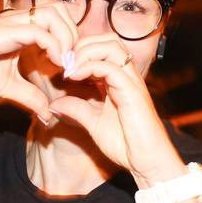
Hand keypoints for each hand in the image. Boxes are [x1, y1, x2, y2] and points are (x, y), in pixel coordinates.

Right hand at [0, 4, 77, 124]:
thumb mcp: (8, 87)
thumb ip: (30, 97)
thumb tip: (47, 114)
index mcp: (21, 28)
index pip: (58, 20)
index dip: (70, 40)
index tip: (70, 66)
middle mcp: (18, 20)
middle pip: (60, 10)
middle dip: (72, 35)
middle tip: (70, 62)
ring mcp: (11, 22)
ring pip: (53, 14)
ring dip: (65, 37)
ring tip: (63, 62)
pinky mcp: (4, 31)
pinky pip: (38, 31)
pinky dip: (52, 46)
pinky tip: (52, 64)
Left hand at [45, 36, 184, 185]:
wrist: (147, 162)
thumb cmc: (126, 144)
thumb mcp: (93, 124)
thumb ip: (76, 110)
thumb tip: (54, 105)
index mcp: (119, 80)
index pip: (102, 48)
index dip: (80, 51)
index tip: (61, 67)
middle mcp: (127, 76)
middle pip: (108, 40)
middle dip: (82, 45)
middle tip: (64, 64)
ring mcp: (131, 82)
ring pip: (111, 47)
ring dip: (85, 52)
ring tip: (69, 69)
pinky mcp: (133, 92)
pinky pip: (111, 68)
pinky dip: (90, 66)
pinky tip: (74, 77)